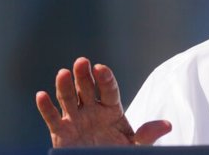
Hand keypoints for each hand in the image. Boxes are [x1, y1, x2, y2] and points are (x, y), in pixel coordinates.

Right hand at [35, 57, 171, 146]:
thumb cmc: (117, 151)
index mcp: (111, 108)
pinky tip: (41, 95)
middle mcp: (92, 109)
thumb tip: (167, 126)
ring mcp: (76, 119)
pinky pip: (52, 118)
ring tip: (63, 72)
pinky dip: (45, 107)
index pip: (109, 90)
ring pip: (69, 99)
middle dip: (84, 75)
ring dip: (65, 86)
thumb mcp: (134, 145)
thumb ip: (147, 135)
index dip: (105, 79)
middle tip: (81, 61)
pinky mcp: (61, 132)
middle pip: (87, 89)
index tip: (101, 68)